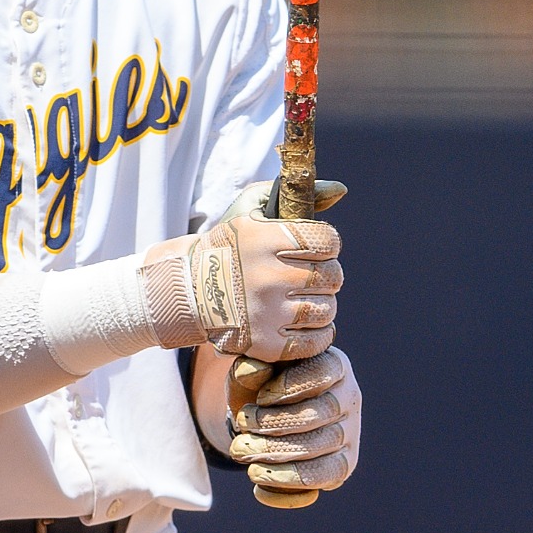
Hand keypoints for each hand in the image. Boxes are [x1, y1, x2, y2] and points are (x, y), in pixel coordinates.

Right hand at [139, 182, 341, 360]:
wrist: (190, 290)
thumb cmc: (229, 245)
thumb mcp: (252, 208)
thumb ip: (298, 193)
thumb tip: (341, 189)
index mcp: (264, 240)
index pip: (327, 241)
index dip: (327, 243)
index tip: (315, 247)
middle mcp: (266, 277)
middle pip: (331, 276)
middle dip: (327, 273)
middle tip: (310, 273)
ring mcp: (266, 313)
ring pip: (327, 309)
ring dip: (323, 302)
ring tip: (305, 296)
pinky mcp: (266, 343)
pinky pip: (315, 341)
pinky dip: (320, 332)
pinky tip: (308, 321)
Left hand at [229, 347, 359, 495]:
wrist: (267, 421)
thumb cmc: (262, 388)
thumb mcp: (252, 375)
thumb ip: (249, 370)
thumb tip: (251, 368)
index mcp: (333, 364)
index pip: (322, 371)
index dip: (289, 387)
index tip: (260, 398)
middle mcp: (349, 398)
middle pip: (320, 413)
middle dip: (276, 423)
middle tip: (243, 425)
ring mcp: (350, 433)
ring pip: (320, 446)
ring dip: (276, 452)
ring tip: (241, 451)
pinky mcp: (344, 464)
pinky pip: (322, 477)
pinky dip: (287, 480)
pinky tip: (257, 477)